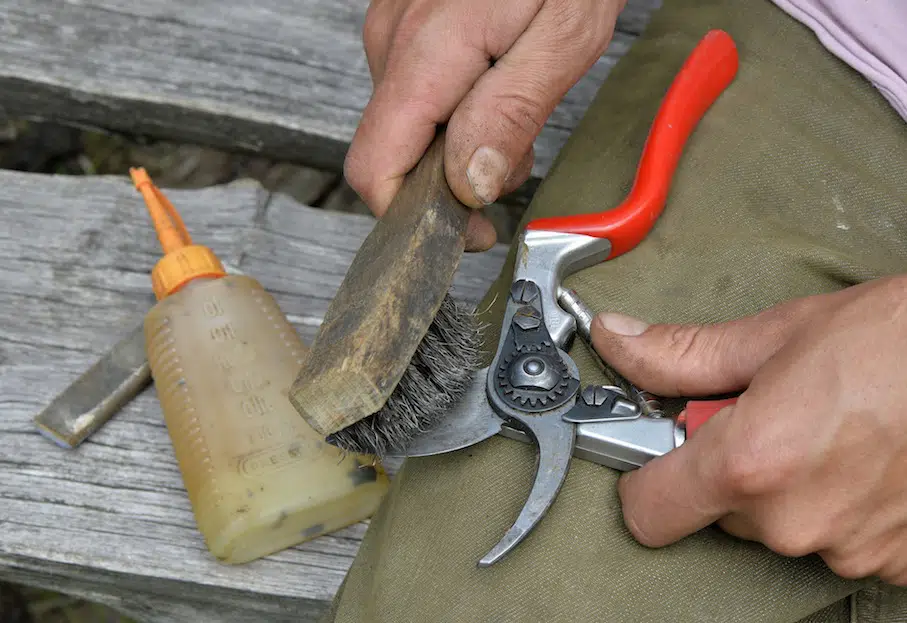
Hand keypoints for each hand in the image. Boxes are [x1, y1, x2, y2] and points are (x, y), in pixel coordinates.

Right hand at [345, 0, 626, 250]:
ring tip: (518, 113)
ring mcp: (393, 31)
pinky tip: (496, 87)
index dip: (415, 219)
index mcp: (425, 54)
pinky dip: (457, 112)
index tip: (468, 231)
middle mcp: (393, 43)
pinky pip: (417, 94)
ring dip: (460, 146)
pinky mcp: (406, 27)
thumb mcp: (561, 36)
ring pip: (409, 128)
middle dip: (452, 181)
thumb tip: (471, 183)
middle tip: (517, 159)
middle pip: (394, 154)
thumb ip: (510, 112)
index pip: (375, 169)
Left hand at [590, 275, 906, 585]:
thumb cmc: (896, 338)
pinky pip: (834, 538)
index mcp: (752, 464)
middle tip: (773, 413)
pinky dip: (838, 503)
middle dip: (730, 465)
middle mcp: (796, 522)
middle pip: (717, 509)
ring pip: (778, 523)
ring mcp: (848, 550)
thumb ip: (681, 354)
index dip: (646, 478)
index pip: (649, 512)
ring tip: (832, 429)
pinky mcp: (894, 563)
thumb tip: (619, 343)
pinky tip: (866, 458)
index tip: (660, 452)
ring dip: (790, 484)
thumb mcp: (775, 336)